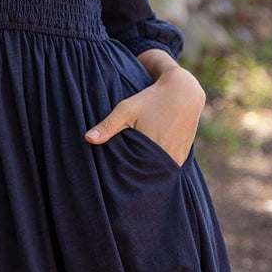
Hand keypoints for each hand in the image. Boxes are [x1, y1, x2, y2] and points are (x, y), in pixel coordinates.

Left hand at [84, 55, 205, 166]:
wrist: (184, 92)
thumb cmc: (151, 100)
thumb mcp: (127, 110)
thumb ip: (107, 126)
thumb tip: (87, 139)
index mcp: (154, 152)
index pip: (135, 176)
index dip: (125, 177)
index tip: (115, 179)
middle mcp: (169, 160)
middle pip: (147, 176)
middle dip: (135, 177)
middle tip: (123, 178)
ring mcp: (178, 160)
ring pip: (158, 173)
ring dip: (147, 172)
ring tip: (134, 171)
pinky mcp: (183, 157)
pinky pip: (167, 168)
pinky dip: (157, 166)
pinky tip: (147, 163)